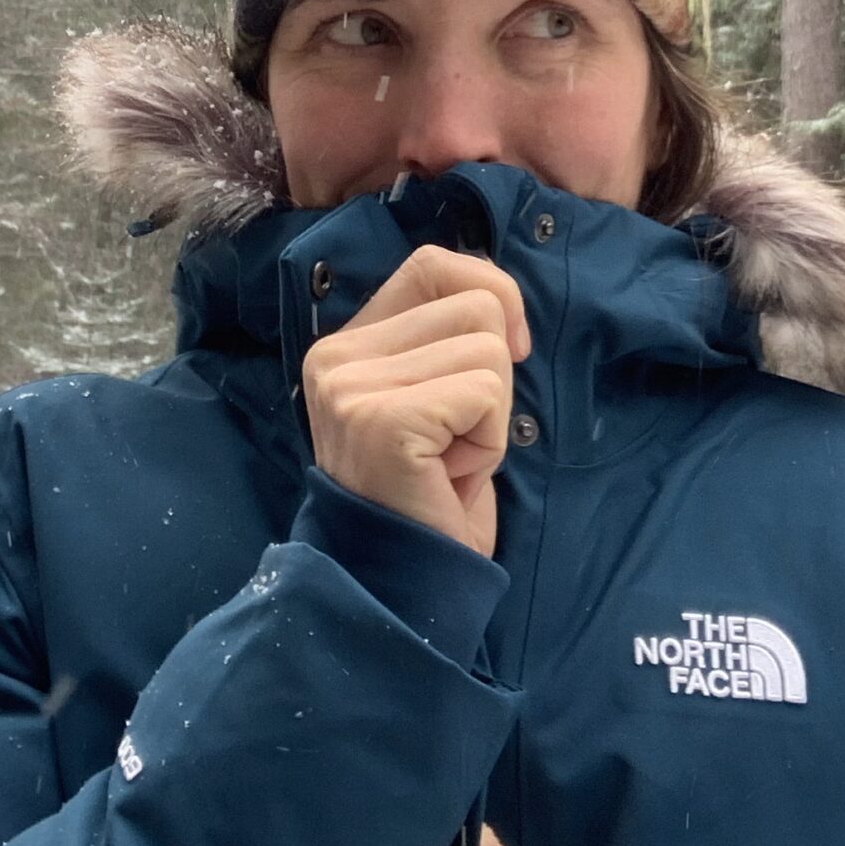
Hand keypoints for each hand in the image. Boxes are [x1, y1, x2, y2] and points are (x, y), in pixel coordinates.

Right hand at [300, 243, 530, 558]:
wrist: (405, 580)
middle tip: (456, 437)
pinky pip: (486, 392)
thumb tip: (502, 300)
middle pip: (476, 304)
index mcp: (346, 343)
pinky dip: (490, 440)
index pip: (434, 265)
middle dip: (494, 375)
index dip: (492, 293)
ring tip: (451, 458)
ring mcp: (352, 387)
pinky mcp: (382, 418)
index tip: (508, 352)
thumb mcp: (436, 391)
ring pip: (488, 348)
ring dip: (494, 413)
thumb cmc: (431, 490)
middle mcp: (336, 356)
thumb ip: (447, 334)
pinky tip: (450, 476)